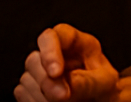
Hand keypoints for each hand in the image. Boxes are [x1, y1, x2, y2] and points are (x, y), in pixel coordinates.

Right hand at [16, 25, 130, 101]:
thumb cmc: (108, 91)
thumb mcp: (106, 83)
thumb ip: (88, 82)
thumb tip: (67, 86)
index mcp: (76, 43)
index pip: (54, 35)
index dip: (50, 50)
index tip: (55, 72)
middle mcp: (54, 54)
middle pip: (35, 59)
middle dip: (46, 82)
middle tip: (62, 98)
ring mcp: (40, 70)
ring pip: (27, 78)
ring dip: (42, 96)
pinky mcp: (31, 87)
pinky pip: (22, 93)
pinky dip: (34, 101)